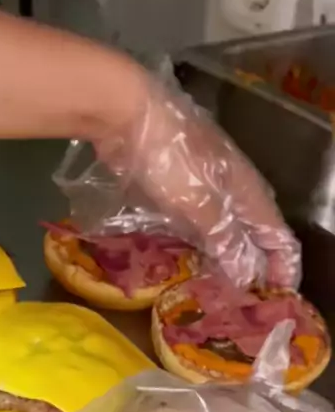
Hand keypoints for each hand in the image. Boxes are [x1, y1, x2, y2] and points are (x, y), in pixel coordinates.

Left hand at [103, 74, 300, 288]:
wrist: (128, 114)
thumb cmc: (169, 158)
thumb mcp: (198, 203)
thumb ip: (223, 238)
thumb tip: (245, 274)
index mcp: (247, 190)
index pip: (277, 233)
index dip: (283, 264)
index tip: (278, 293)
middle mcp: (234, 187)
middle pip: (255, 230)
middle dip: (257, 262)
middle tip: (247, 296)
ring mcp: (205, 182)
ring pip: (226, 224)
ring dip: (227, 253)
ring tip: (221, 284)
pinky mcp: (178, 182)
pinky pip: (199, 218)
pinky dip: (201, 239)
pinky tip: (190, 254)